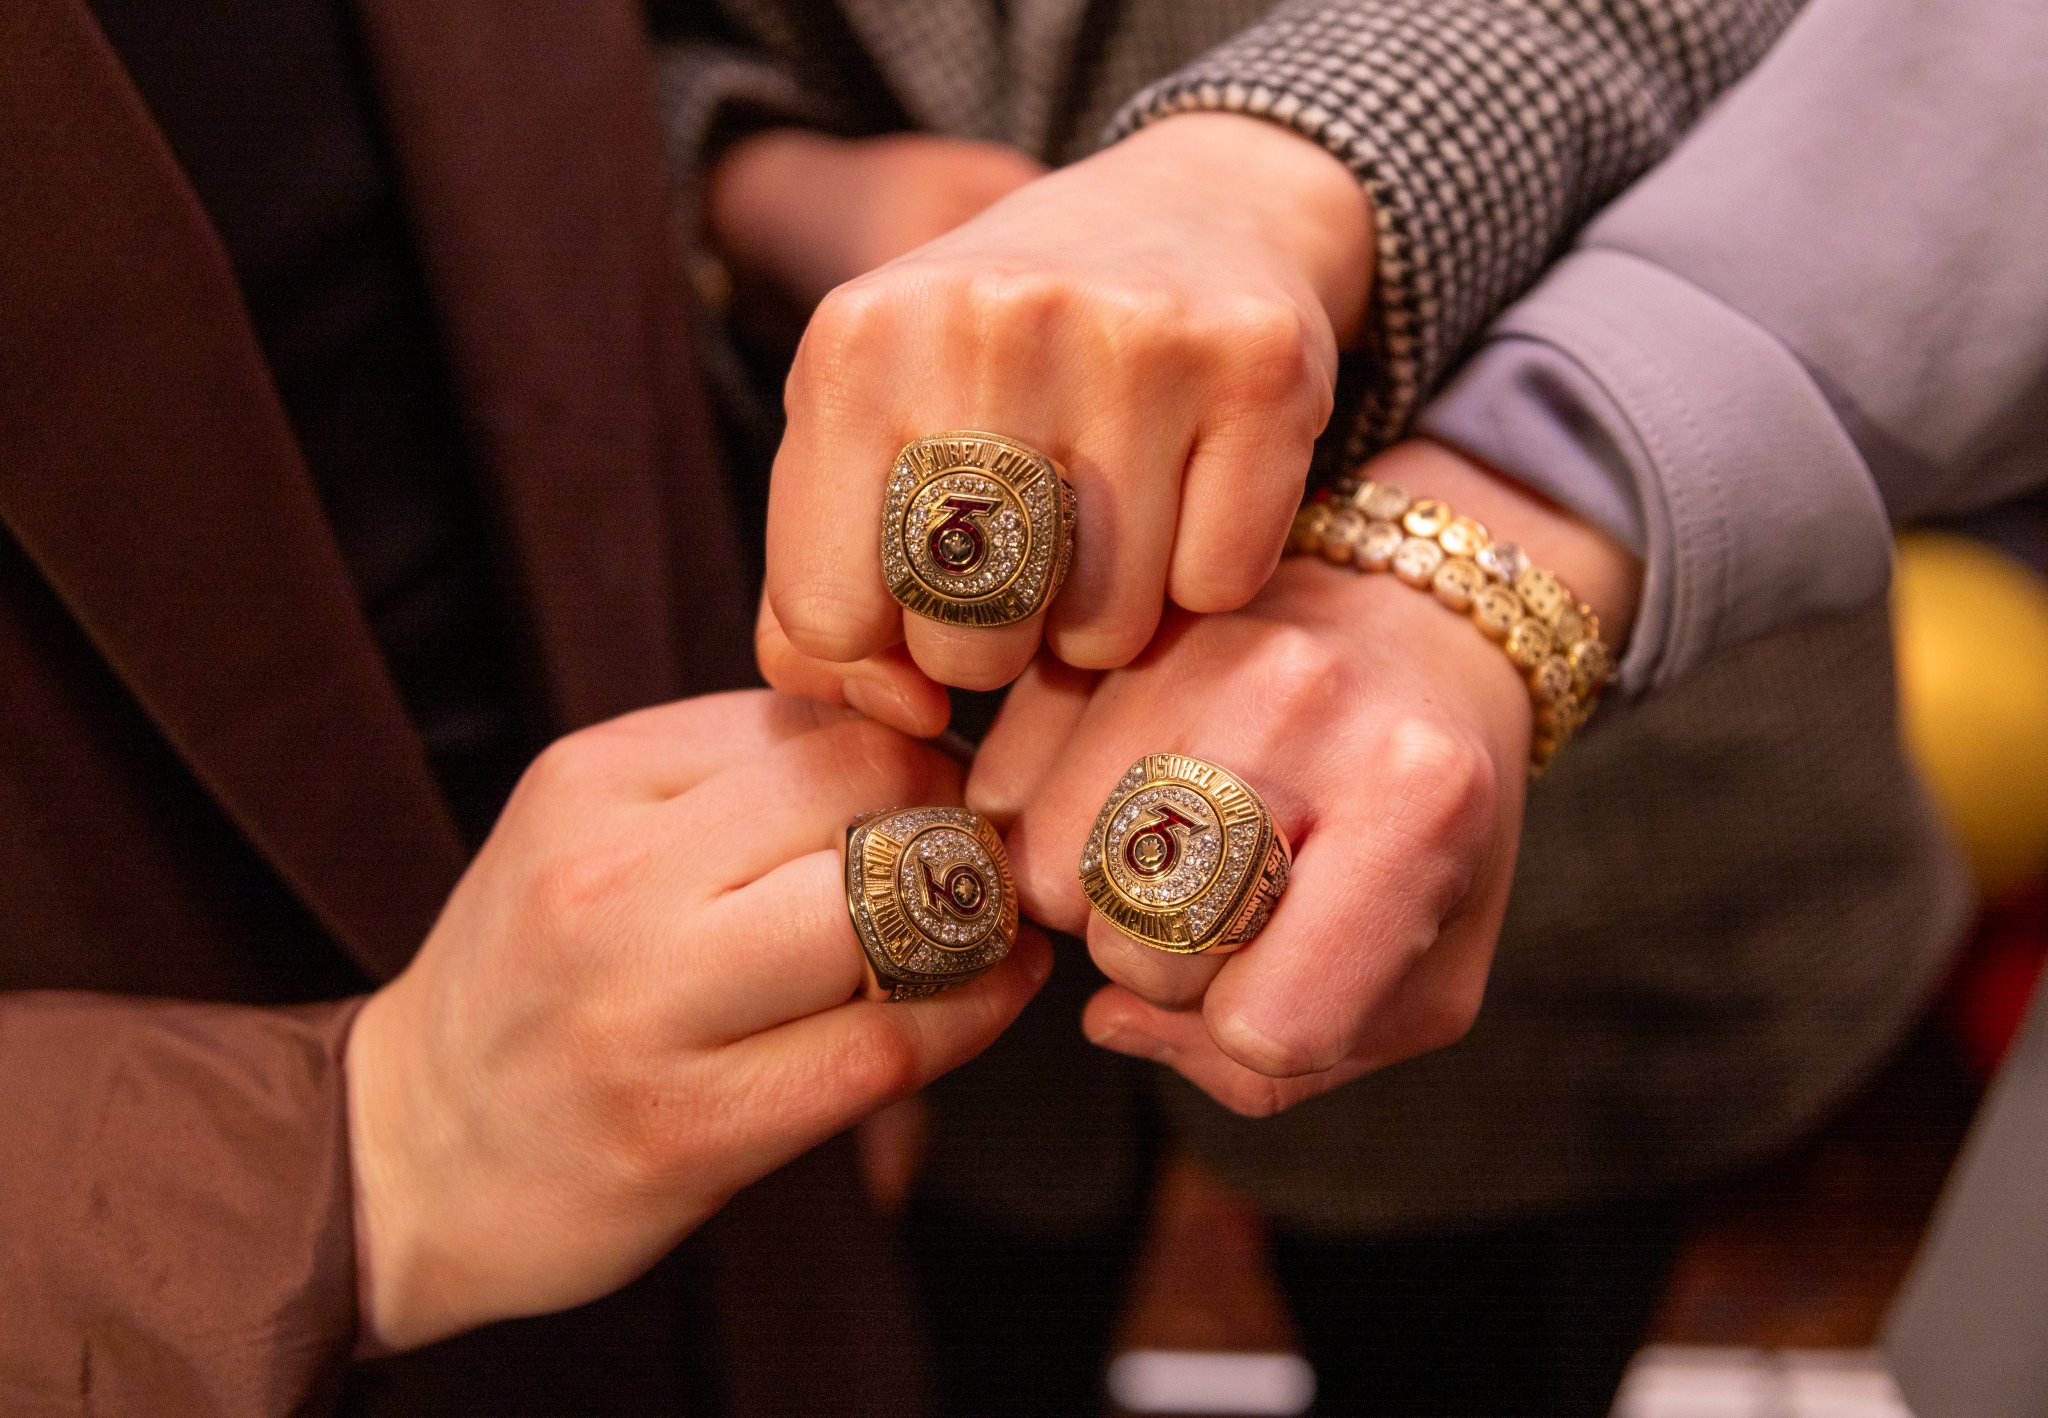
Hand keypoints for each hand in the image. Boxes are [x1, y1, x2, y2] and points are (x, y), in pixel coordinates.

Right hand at [344, 691, 1049, 1350]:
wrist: (409, 1157)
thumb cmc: (535, 978)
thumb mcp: (593, 828)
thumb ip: (737, 773)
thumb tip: (919, 736)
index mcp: (592, 781)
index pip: (817, 719)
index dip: (913, 750)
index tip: (941, 794)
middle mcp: (607, 882)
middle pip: (859, 796)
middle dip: (953, 822)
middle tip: (981, 859)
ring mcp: (645, 1011)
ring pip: (882, 914)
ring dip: (974, 918)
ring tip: (992, 928)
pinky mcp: (689, 1129)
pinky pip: (881, 1048)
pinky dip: (970, 1015)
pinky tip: (993, 996)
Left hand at [761, 111, 1373, 724]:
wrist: (1190, 212)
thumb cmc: (995, 365)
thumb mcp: (866, 440)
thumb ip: (817, 608)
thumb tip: (907, 714)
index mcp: (857, 342)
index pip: (828, 618)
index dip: (882, 644)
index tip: (923, 595)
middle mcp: (989, 321)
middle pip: (971, 643)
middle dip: (1000, 642)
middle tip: (1031, 564)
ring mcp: (1133, 336)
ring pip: (1107, 632)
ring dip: (1107, 618)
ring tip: (1109, 526)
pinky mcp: (1258, 364)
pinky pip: (1217, 587)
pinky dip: (1205, 576)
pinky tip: (1194, 494)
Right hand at [966, 441, 1637, 1114]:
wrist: (1417, 620)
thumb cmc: (1433, 822)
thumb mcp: (1429, 972)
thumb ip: (1293, 1062)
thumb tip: (1111, 1020)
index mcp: (1419, 802)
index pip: (1269, 1025)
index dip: (1257, 1029)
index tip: (1283, 972)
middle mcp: (1303, 703)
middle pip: (1142, 954)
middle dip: (1170, 967)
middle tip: (1226, 904)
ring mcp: (1189, 647)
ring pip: (1051, 878)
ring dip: (1096, 899)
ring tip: (1172, 849)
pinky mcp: (1102, 626)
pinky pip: (1002, 790)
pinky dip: (1041, 823)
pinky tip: (1118, 796)